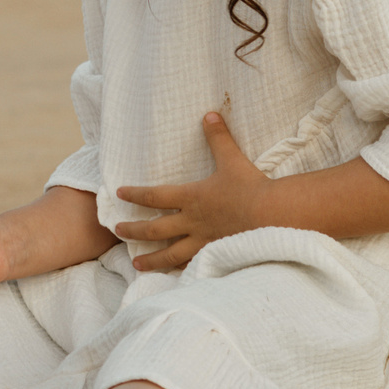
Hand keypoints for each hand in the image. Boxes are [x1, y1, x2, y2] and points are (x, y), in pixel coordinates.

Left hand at [115, 112, 272, 272]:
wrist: (271, 215)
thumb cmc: (250, 187)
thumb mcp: (232, 158)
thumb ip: (218, 137)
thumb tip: (210, 114)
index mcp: (191, 198)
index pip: (155, 196)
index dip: (135, 195)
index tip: (119, 194)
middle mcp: (192, 222)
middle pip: (154, 229)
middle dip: (133, 230)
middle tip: (117, 231)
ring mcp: (203, 241)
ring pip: (169, 253)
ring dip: (151, 259)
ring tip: (136, 264)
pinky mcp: (216, 254)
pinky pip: (192, 265)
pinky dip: (178, 270)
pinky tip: (171, 274)